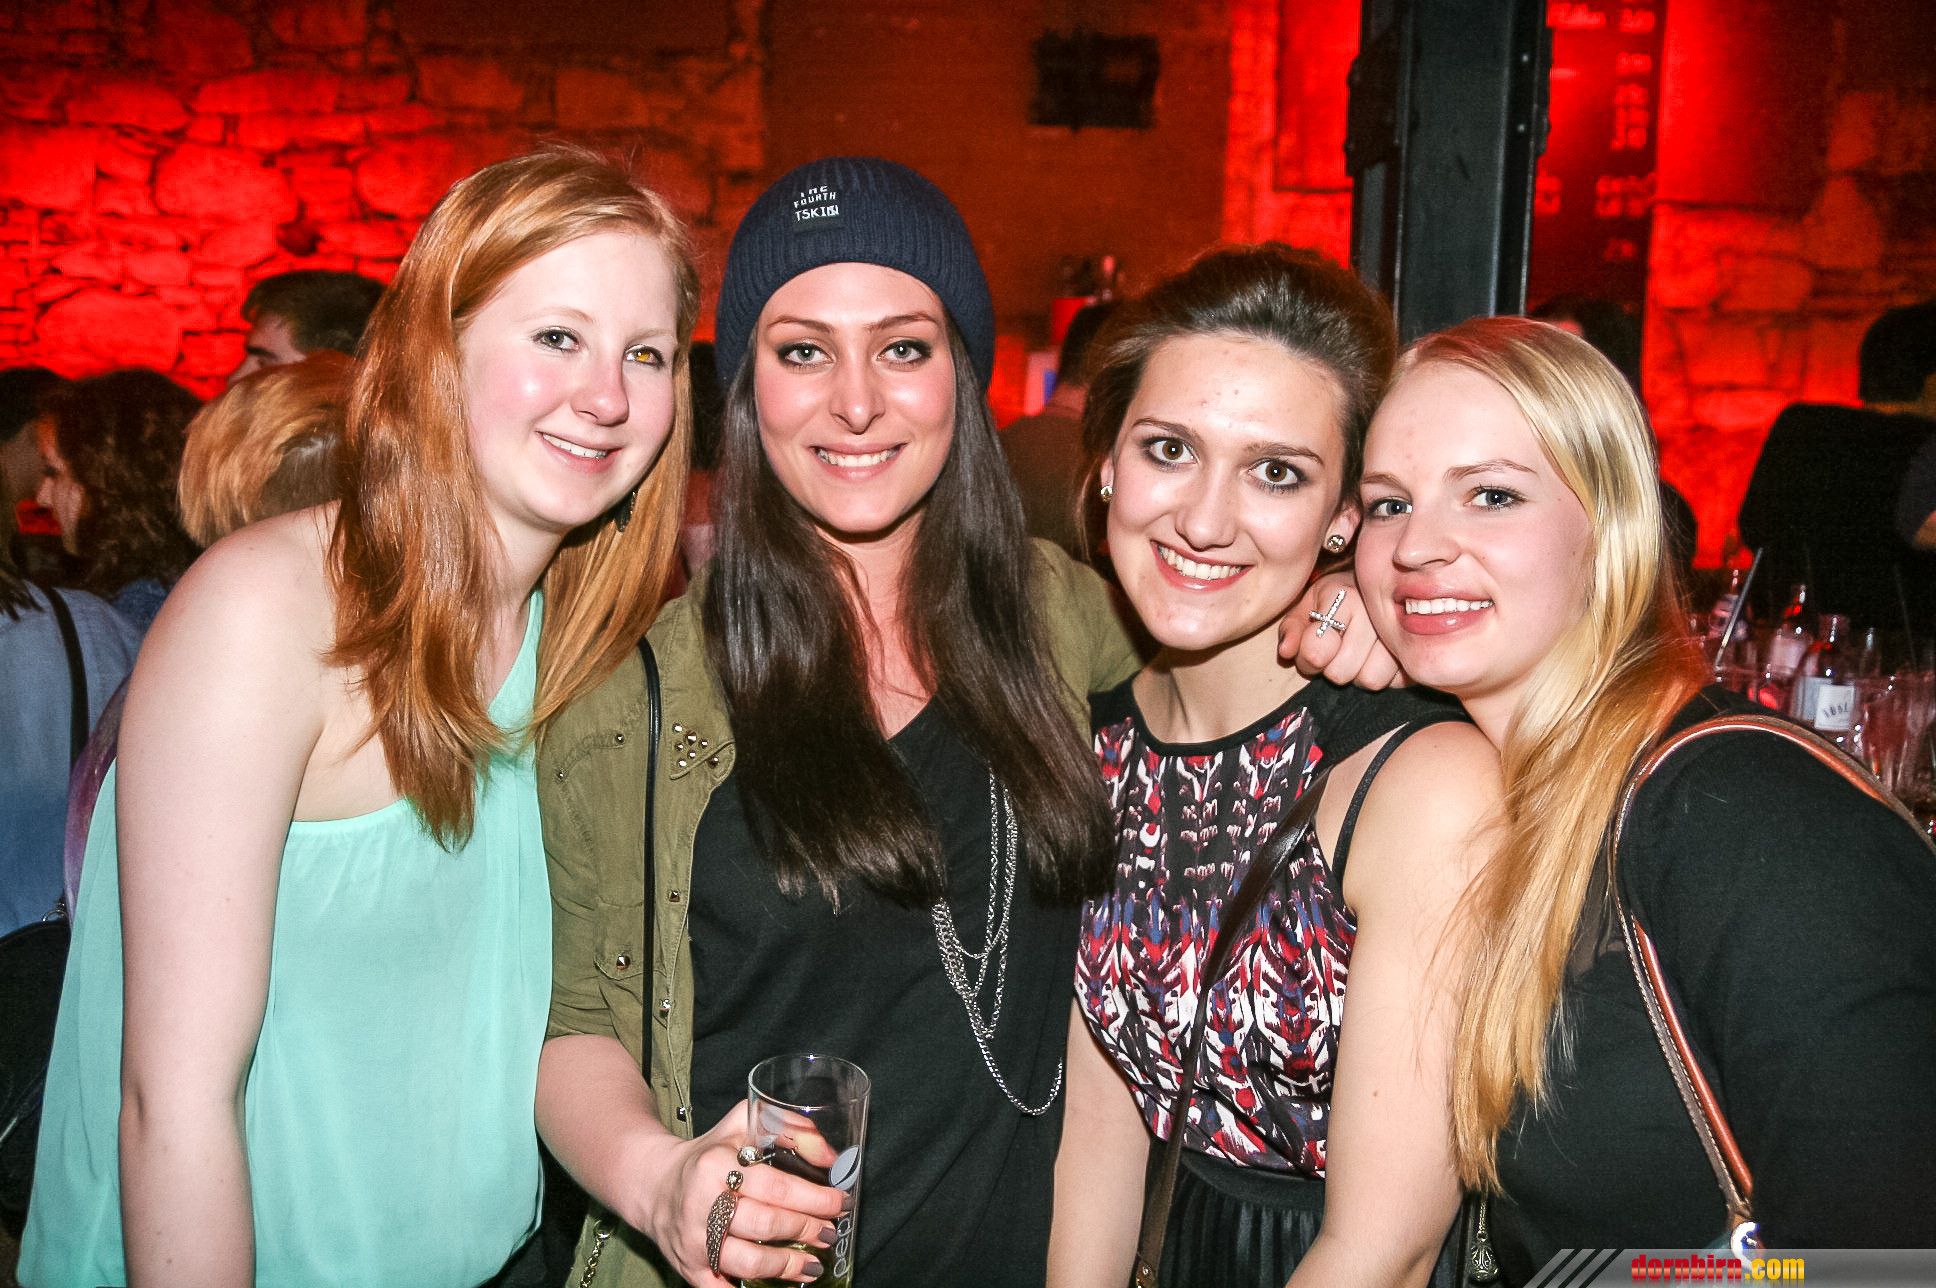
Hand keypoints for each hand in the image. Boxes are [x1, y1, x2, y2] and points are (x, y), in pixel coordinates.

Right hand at [637, 1099, 846, 1286]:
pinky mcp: (689, 1267)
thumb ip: (788, 1128)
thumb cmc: (708, 1154)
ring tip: (814, 1264)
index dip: (814, 1198)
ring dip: (788, 1266)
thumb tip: (830, 1155)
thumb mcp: (742, 1124)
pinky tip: (781, 1287)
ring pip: (750, 1262)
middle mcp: (702, 1204)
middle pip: (767, 1224)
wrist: (653, 1185)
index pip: (776, 1187)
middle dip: (807, 1229)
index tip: (840, 1202)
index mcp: (716, 1165)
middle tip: (830, 1232)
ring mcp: (694, 1241)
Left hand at [1279, 572, 1406, 689]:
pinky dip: (1385, 676)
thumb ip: (1292, 629)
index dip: (1309, 656)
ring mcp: (1402, 629)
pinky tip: (1379, 657)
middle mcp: (1376, 611)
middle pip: (1341, 673)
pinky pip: (1395, 682)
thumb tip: (1287, 652)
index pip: (1317, 652)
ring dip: (1359, 673)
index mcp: (1344, 595)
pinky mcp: (1418, 647)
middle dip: (1332, 668)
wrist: (1379, 587)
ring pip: (1370, 680)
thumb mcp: (1306, 606)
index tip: (1315, 643)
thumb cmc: (1336, 600)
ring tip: (1357, 654)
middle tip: (1336, 652)